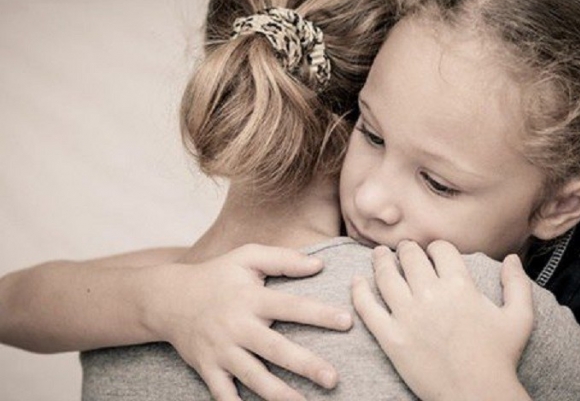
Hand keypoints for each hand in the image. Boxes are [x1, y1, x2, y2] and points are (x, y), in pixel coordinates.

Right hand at [145, 244, 352, 400]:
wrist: (167, 299)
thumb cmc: (216, 276)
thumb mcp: (246, 257)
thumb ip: (283, 259)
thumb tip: (319, 265)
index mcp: (251, 299)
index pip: (291, 306)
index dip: (319, 314)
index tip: (347, 321)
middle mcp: (237, 327)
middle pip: (275, 349)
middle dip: (305, 365)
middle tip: (333, 379)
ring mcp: (221, 351)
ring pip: (254, 377)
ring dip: (280, 394)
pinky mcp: (207, 368)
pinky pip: (223, 394)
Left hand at [352, 241, 532, 400]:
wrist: (477, 395)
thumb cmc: (500, 358)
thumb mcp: (519, 318)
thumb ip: (517, 284)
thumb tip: (512, 258)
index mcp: (460, 286)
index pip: (440, 249)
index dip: (436, 247)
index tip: (434, 253)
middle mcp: (431, 295)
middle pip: (410, 256)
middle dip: (407, 249)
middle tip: (404, 250)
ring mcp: (408, 316)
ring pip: (385, 275)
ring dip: (381, 260)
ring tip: (379, 255)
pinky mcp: (391, 338)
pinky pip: (367, 307)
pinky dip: (359, 290)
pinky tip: (357, 281)